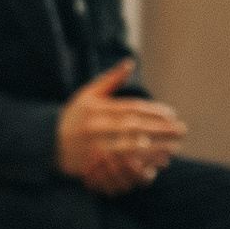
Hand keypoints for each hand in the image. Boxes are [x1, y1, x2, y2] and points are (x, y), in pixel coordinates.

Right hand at [57, 60, 185, 196]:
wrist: (48, 143)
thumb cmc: (73, 117)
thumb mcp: (87, 94)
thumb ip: (111, 80)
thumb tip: (130, 63)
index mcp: (96, 108)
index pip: (131, 108)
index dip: (153, 111)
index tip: (172, 115)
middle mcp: (94, 127)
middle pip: (134, 127)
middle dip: (160, 129)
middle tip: (181, 130)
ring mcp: (93, 147)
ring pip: (130, 147)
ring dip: (155, 148)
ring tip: (174, 146)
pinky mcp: (93, 164)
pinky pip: (122, 164)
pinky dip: (142, 163)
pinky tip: (157, 162)